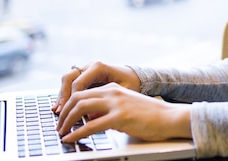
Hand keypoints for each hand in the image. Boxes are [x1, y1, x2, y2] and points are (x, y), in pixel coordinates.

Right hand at [52, 61, 140, 113]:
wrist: (134, 76)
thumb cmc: (130, 83)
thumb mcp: (123, 92)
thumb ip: (107, 102)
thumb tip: (90, 117)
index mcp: (99, 67)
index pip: (79, 82)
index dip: (72, 98)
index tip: (70, 113)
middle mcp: (90, 66)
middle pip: (69, 78)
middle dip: (63, 96)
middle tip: (60, 113)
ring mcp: (85, 70)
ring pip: (67, 80)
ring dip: (61, 96)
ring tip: (57, 112)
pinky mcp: (84, 76)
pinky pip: (70, 84)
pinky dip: (64, 95)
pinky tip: (60, 107)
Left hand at [55, 82, 191, 141]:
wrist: (168, 117)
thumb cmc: (149, 116)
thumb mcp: (125, 107)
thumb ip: (107, 110)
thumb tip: (90, 120)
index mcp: (113, 88)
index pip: (83, 92)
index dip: (69, 104)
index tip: (63, 116)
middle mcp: (112, 92)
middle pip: (78, 98)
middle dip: (64, 112)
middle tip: (59, 125)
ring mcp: (116, 104)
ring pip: (81, 108)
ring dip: (67, 121)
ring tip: (62, 132)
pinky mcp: (120, 117)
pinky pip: (91, 126)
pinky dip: (77, 132)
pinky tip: (71, 138)